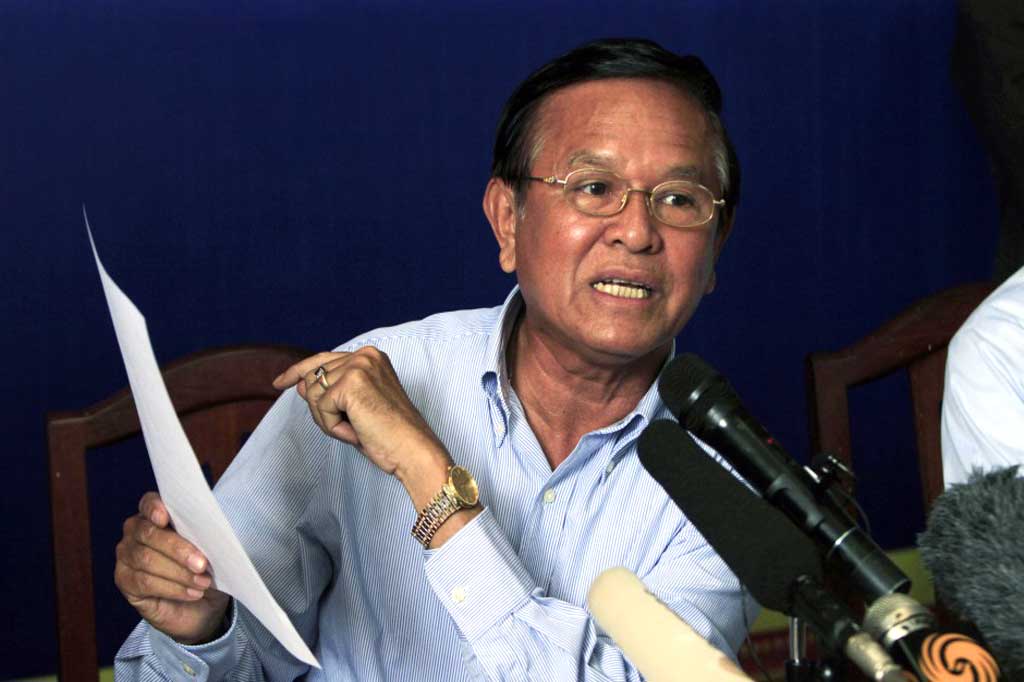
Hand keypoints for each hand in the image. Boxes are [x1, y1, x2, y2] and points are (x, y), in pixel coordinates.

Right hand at [114, 493, 229, 643]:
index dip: (154, 507)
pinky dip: (173, 588)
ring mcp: (125, 555)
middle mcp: (134, 531)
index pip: (149, 503)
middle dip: (179, 549)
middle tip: (203, 564)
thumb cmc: (203, 565)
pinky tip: (192, 592)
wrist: (199, 601)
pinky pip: (145, 583)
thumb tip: (212, 533)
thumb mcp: (208, 547)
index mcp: (154, 514)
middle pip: (150, 534)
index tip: (165, 518)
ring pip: (148, 561)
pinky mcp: (124, 580)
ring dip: (180, 573)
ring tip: (204, 582)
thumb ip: (203, 534)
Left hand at [272, 348, 450, 505]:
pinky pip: (321, 408)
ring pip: (314, 395)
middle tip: (352, 427)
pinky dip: (334, 427)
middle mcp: (365, 355)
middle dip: (322, 410)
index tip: (279, 382)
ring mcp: (358, 366)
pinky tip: (357, 431)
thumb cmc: (389, 435)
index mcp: (371, 357)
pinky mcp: (351, 383)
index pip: (322, 359)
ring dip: (329, 420)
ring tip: (358, 429)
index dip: (298, 371)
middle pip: (312, 378)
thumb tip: (298, 383)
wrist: (413, 451)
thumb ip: (329, 391)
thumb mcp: (353, 409)